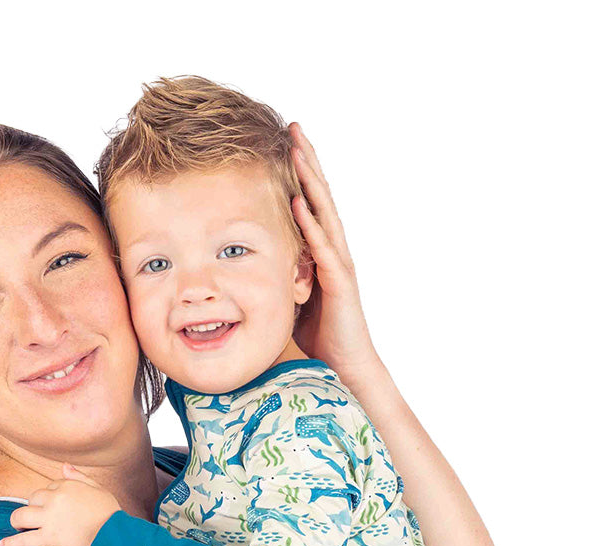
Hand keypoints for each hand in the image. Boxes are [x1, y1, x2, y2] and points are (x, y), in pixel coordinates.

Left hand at [0, 464, 120, 545]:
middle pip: (33, 499)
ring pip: (20, 516)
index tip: (56, 507)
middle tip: (38, 518)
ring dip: (17, 521)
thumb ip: (79, 477)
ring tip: (18, 527)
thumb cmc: (110, 515)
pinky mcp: (49, 538)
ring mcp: (50, 519)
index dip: (51, 497)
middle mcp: (55, 499)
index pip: (50, 487)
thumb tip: (64, 465)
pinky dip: (12, 544)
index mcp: (67, 486)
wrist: (115, 536)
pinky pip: (24, 540)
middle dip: (34, 507)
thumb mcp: (99, 489)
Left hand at [289, 123, 376, 379]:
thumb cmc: (318, 338)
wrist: (345, 370)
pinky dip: (310, 225)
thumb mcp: (290, 300)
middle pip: (320, 199)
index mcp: (321, 254)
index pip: (310, 205)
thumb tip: (247, 267)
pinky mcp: (339, 285)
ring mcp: (339, 266)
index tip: (285, 143)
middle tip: (294, 128)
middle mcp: (333, 253)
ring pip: (325, 215)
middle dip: (308, 163)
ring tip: (300, 151)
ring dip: (311, 182)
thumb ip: (278, 276)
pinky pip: (323, 250)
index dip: (300, 174)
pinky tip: (299, 203)